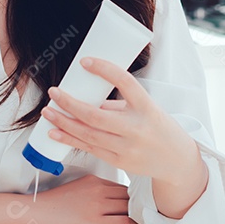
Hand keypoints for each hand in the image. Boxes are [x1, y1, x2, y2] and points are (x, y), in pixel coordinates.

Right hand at [0, 175, 143, 223]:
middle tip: (150, 212)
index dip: (133, 195)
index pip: (121, 186)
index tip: (141, 202)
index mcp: (94, 180)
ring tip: (149, 222)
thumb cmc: (52, 205)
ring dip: (140, 215)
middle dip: (139, 204)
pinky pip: (124, 222)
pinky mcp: (97, 222)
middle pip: (128, 195)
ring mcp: (98, 205)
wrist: (36, 213)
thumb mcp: (75, 188)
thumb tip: (106, 200)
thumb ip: (92, 190)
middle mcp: (99, 190)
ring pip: (128, 207)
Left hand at [42, 57, 208, 217]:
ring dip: (64, 122)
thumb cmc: (158, 128)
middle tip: (54, 92)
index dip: (104, 70)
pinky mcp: (119, 162)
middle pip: (96, 115)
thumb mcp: (145, 109)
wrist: (176, 160)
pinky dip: (70, 140)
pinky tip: (55, 133)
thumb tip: (86, 97)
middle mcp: (137, 127)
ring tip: (48, 112)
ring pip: (88, 134)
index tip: (85, 61)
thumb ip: (118, 105)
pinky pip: (90, 149)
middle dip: (70, 103)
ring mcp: (127, 147)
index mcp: (146, 107)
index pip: (125, 82)